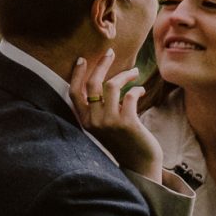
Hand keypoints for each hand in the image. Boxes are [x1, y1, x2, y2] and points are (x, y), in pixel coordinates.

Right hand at [68, 46, 160, 180]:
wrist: (140, 164)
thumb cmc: (123, 141)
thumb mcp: (104, 126)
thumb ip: (99, 108)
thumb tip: (102, 79)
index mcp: (85, 121)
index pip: (74, 93)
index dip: (77, 74)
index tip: (83, 59)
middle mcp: (94, 121)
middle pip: (93, 84)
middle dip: (102, 64)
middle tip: (110, 52)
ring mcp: (110, 122)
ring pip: (112, 86)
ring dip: (125, 75)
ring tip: (134, 72)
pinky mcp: (127, 123)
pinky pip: (130, 95)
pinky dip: (137, 89)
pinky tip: (141, 90)